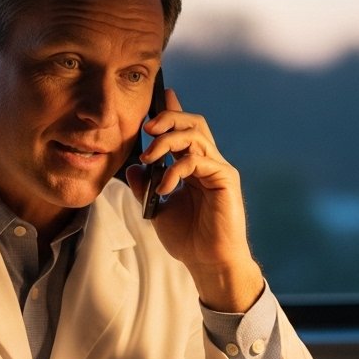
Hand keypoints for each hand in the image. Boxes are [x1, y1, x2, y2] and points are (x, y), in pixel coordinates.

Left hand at [126, 88, 264, 312]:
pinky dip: (177, 168)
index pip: (184, 130)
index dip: (173, 111)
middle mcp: (208, 162)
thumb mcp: (157, 209)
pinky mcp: (225, 179)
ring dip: (168, 140)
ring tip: (149, 157)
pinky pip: (199, 159)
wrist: (208, 263)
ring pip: (197, 134)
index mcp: (194, 166)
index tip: (161, 94)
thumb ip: (146, 185)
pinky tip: (165, 185)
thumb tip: (133, 166)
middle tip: (146, 128)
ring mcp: (218, 169)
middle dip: (168, 118)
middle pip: (193, 123)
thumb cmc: (188, 239)